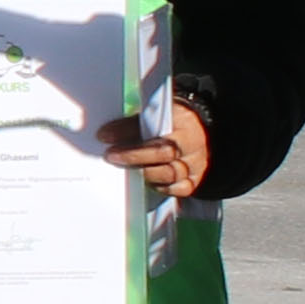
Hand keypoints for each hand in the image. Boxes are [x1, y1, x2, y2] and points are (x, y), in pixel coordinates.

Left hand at [97, 98, 214, 198]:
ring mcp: (195, 165)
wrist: (199, 132)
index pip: (155, 127)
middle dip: (133, 156)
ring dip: (143, 173)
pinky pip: (178, 189)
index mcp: (183, 123)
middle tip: (110, 155)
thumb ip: (134, 124)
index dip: (128, 132)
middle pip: (163, 154)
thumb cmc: (173, 122)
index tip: (104, 135)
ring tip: (124, 169)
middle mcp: (191, 146)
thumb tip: (105, 135)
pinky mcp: (194, 181)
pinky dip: (160, 187)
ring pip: (169, 174)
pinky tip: (145, 182)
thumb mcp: (157, 114)